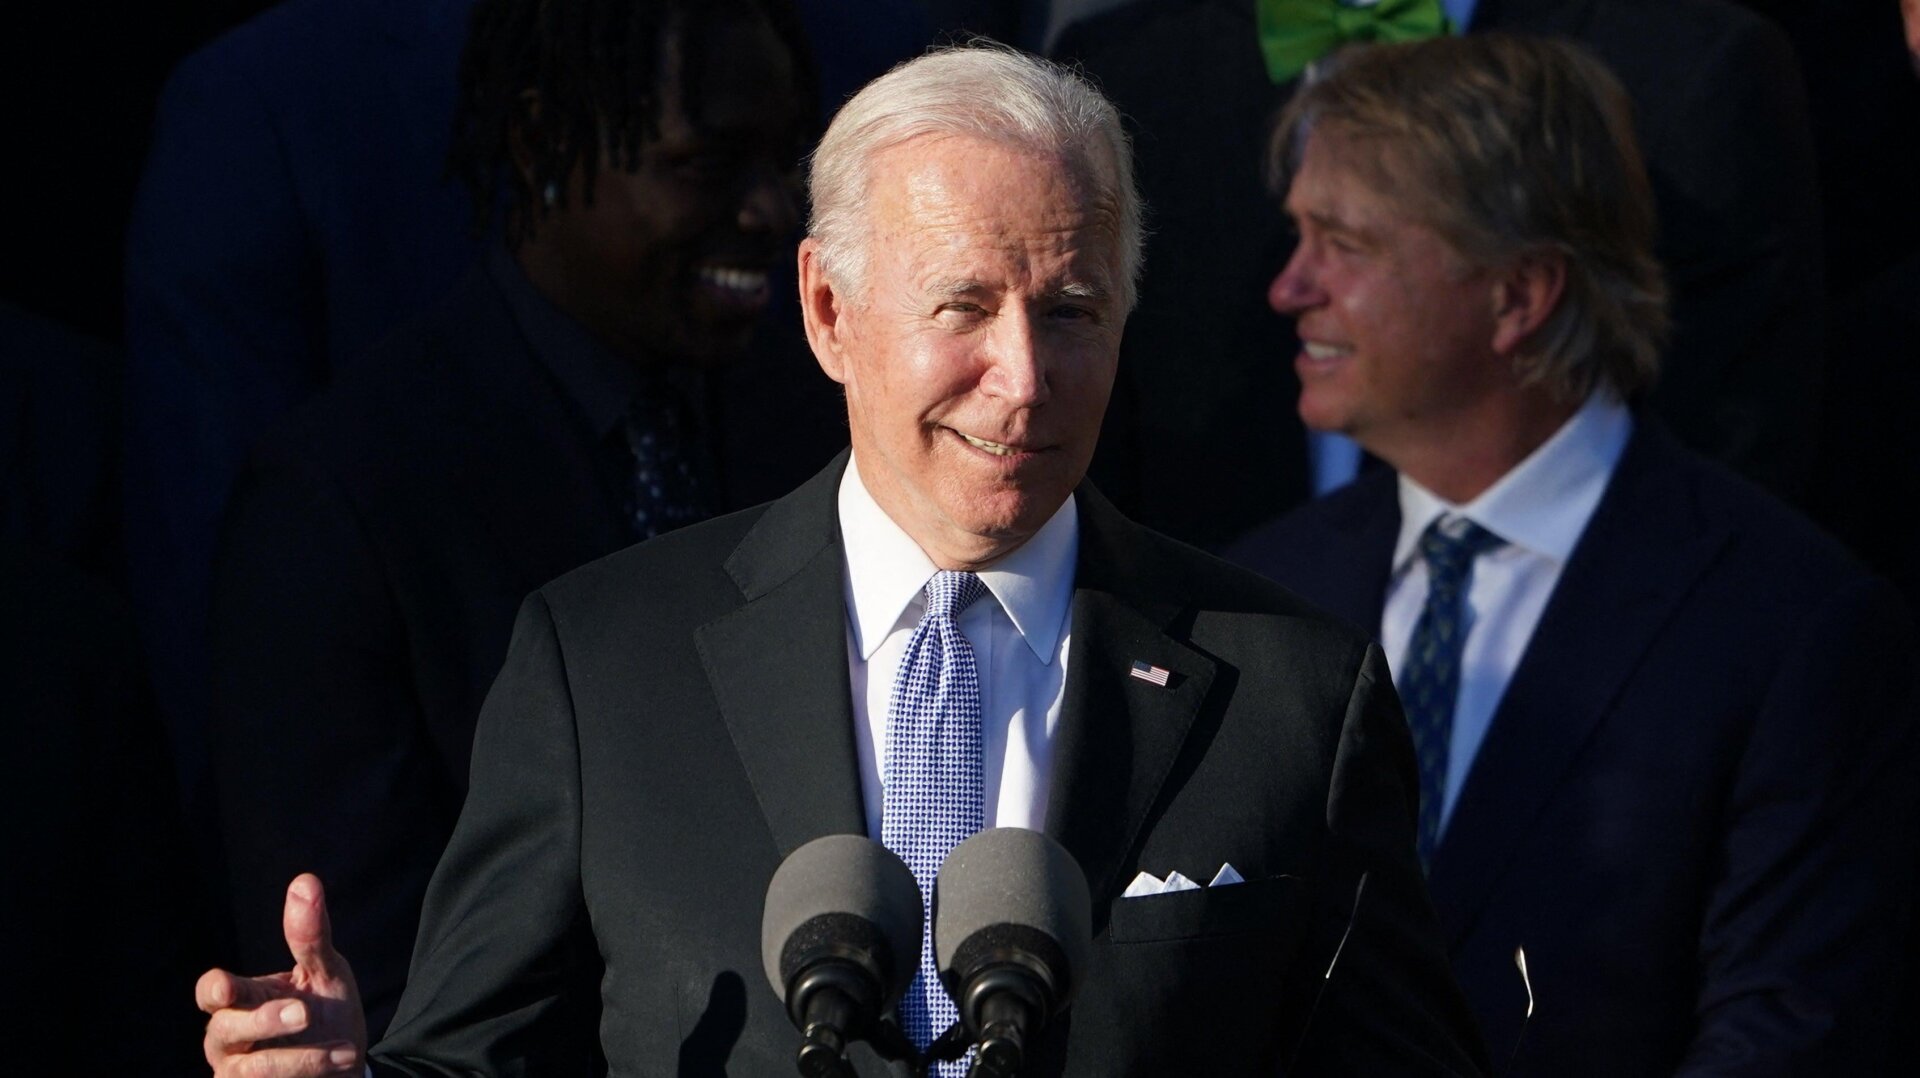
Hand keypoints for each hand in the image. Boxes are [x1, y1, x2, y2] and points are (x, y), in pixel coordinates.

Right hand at [198, 874, 368, 1076]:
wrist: (347, 1066)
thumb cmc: (327, 1013)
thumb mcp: (326, 973)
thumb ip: (311, 936)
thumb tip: (306, 881)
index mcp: (243, 999)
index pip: (213, 991)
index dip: (217, 989)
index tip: (229, 986)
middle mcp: (231, 1037)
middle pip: (225, 1028)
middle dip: (265, 1021)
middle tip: (305, 1012)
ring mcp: (238, 1073)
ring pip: (250, 1070)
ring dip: (303, 1058)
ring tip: (346, 1049)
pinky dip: (310, 1074)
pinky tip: (341, 1064)